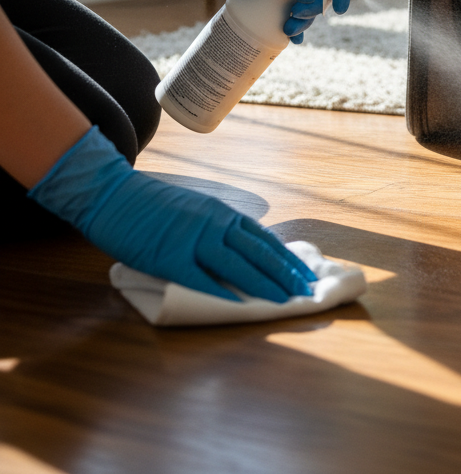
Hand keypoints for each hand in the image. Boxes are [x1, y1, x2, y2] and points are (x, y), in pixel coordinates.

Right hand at [29, 127, 316, 301]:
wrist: (115, 195)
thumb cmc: (154, 207)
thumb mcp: (197, 211)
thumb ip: (219, 230)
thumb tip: (244, 255)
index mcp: (223, 213)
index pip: (264, 239)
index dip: (287, 259)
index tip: (306, 275)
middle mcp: (215, 222)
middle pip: (258, 252)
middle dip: (285, 274)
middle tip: (306, 292)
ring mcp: (193, 238)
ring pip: (236, 264)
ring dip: (263, 284)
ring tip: (283, 301)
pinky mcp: (168, 255)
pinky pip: (198, 277)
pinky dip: (218, 291)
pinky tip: (236, 304)